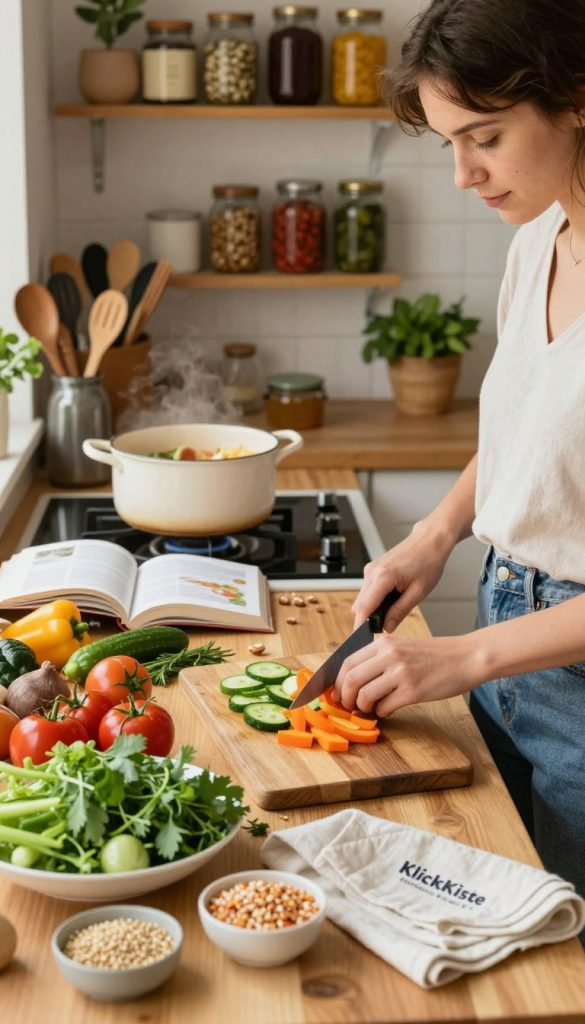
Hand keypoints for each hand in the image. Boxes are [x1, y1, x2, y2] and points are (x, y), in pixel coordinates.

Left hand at [334, 633, 477, 716]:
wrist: (465, 657)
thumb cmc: (434, 655)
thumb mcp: (402, 646)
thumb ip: (379, 658)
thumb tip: (354, 680)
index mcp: (384, 642)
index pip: (347, 662)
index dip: (338, 681)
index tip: (337, 692)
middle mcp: (390, 655)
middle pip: (351, 679)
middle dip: (345, 697)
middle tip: (349, 705)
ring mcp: (401, 673)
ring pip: (365, 695)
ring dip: (363, 707)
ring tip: (370, 708)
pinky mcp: (413, 691)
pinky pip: (385, 707)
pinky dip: (382, 712)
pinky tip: (389, 708)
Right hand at [352, 520, 454, 630]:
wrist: (429, 541)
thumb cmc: (428, 562)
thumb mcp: (418, 592)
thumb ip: (399, 611)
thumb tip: (386, 628)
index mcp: (383, 577)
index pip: (364, 608)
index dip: (360, 626)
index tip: (360, 640)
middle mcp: (372, 572)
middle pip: (360, 605)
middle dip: (368, 619)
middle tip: (384, 628)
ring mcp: (370, 569)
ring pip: (363, 598)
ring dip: (372, 608)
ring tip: (392, 611)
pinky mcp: (372, 569)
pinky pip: (367, 590)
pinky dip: (375, 599)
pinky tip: (391, 600)